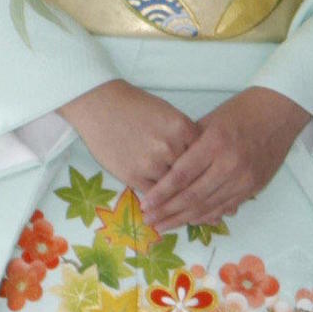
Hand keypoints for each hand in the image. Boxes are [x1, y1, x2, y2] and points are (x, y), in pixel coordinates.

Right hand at [59, 80, 199, 208]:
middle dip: (197, 184)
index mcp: (182, 128)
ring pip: (174, 187)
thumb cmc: (135, 107)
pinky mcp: (132, 175)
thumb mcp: (168, 114)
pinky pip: (154, 194)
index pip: (205, 154)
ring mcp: (151, 163)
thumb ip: (186, 135)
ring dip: (179, 196)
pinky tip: (165, 203)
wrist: (99, 105)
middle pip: (192, 173)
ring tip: (188, 206)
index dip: (208, 166)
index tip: (212, 176)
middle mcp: (170, 147)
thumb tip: (202, 156)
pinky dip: (161, 199)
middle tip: (207, 199)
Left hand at [137, 86, 310, 229]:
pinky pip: (226, 207)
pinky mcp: (254, 187)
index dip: (161, 193)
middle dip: (168, 211)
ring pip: (209, 206)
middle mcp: (230, 165)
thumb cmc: (242, 111)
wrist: (280, 112)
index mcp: (215, 144)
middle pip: (192, 196)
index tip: (145, 204)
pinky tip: (191, 221)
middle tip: (149, 221)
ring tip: (164, 226)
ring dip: (184, 219)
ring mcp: (244, 179)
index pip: (182, 176)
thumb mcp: (210, 121)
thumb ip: (190, 147)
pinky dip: (207, 216)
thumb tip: (167, 171)